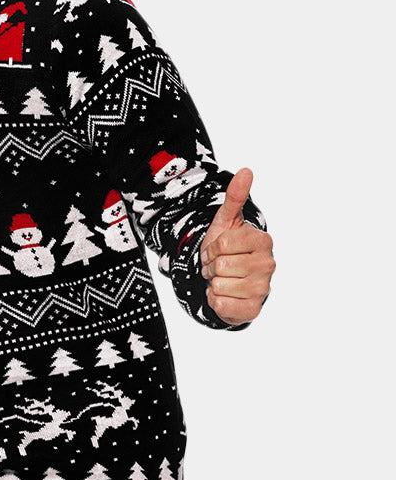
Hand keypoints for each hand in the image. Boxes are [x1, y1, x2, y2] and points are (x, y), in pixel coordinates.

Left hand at [200, 167, 274, 325]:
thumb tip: (245, 170)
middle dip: (211, 266)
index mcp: (262, 240)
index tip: (218, 250)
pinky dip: (214, 300)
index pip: (222, 243)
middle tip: (219, 266)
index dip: (212, 248)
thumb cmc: (226, 250)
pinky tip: (224, 295)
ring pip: (218, 285)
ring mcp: (263, 288)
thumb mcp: (226, 222)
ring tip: (222, 279)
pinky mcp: (253, 310)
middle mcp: (268, 264)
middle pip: (219, 265)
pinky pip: (219, 304)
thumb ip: (235, 197)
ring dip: (212, 283)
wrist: (224, 281)